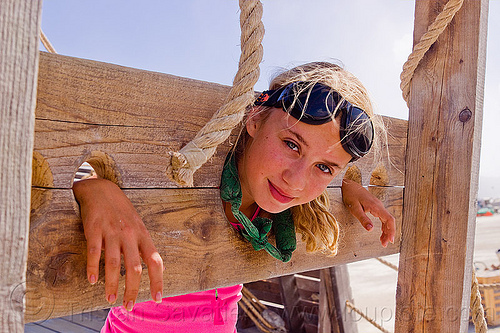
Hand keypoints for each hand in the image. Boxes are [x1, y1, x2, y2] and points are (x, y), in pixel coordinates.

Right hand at [72, 178, 162, 309]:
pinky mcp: (94, 229)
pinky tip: (92, 281)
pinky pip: (94, 251)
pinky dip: (92, 268)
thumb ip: (143, 246)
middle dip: (132, 289)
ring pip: (113, 263)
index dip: (157, 280)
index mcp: (142, 235)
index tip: (157, 298)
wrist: (101, 189)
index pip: (155, 261)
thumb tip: (153, 268)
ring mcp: (112, 232)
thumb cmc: (121, 210)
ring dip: (112, 284)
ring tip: (111, 299)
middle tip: (128, 306)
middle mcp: (130, 234)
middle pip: (134, 267)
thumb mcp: (138, 225)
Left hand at [341, 178, 395, 246]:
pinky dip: (383, 226)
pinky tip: (381, 232)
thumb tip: (370, 229)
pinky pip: (383, 217)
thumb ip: (363, 219)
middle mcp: (379, 205)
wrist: (348, 185)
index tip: (390, 240)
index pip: (389, 219)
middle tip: (385, 244)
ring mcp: (378, 205)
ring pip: (386, 220)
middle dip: (389, 233)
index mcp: (376, 206)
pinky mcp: (375, 206)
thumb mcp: (354, 208)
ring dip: (386, 230)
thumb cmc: (350, 195)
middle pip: (389, 221)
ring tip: (383, 241)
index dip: (391, 230)